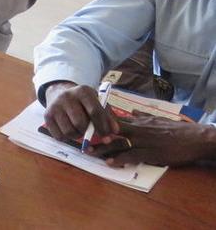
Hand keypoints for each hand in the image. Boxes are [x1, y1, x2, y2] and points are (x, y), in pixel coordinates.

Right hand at [43, 81, 117, 141]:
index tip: (107, 136)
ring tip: (79, 130)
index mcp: (83, 91)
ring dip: (77, 136)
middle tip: (91, 133)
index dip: (103, 126)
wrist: (60, 93)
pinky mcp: (47, 115)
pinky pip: (59, 135)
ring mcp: (55, 106)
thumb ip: (108, 116)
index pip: (95, 111)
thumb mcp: (97, 103)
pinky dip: (66, 138)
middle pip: (80, 123)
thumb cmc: (84, 102)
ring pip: (69, 131)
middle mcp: (67, 96)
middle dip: (88, 133)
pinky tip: (69, 131)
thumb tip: (114, 132)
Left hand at [88, 112, 215, 166]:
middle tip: (80, 139)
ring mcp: (143, 142)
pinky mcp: (150, 154)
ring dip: (103, 149)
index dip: (98, 122)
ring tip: (89, 152)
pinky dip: (120, 159)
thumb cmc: (176, 129)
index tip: (85, 124)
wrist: (194, 138)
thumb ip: (142, 116)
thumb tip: (131, 112)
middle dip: (95, 136)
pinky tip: (110, 163)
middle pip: (111, 131)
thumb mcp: (156, 118)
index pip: (114, 120)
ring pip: (118, 144)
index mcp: (138, 122)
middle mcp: (137, 130)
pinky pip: (132, 156)